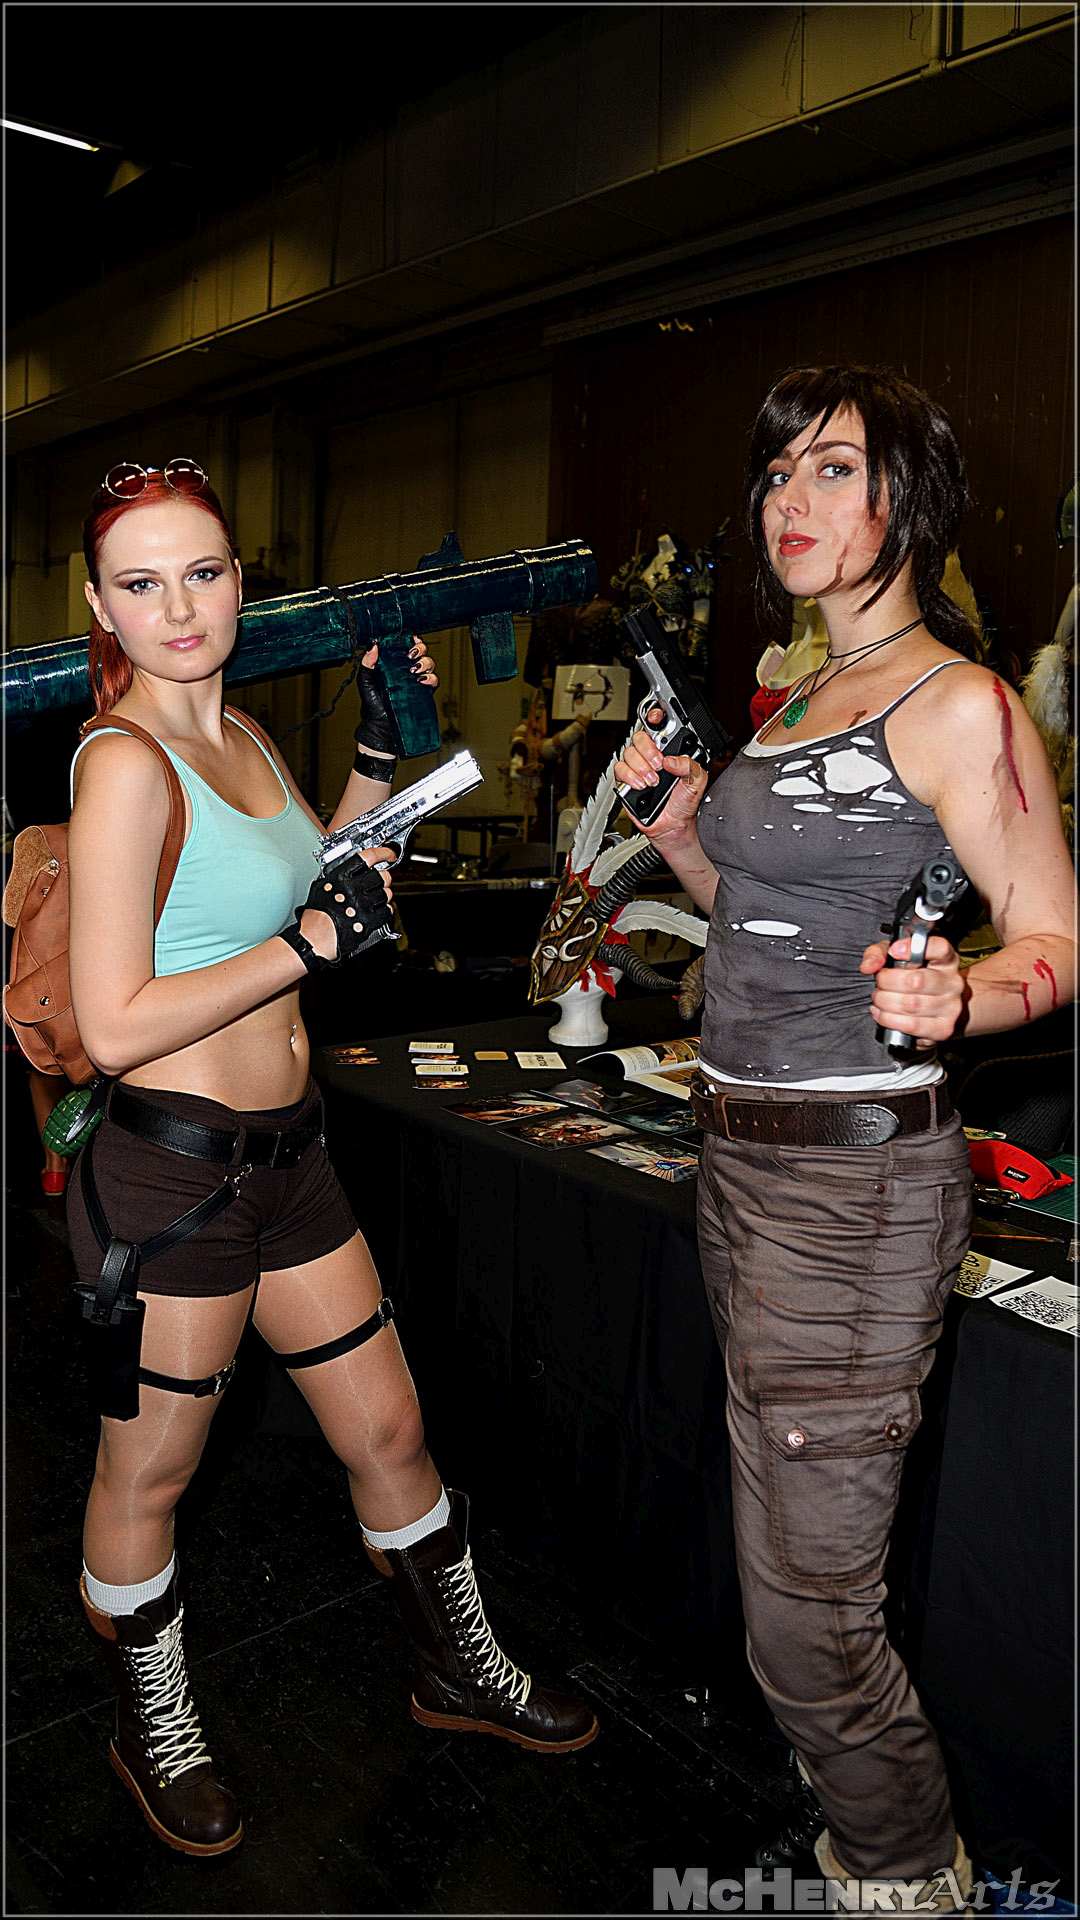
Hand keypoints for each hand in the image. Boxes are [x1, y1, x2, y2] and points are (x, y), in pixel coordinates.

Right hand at [298, 849, 395, 964]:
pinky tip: (376, 912)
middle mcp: (353, 889)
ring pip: (386, 893)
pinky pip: (386, 911)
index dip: (382, 853)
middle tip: (380, 881)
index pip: (367, 857)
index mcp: (341, 878)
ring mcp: (363, 905)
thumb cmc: (315, 916)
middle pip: (381, 875)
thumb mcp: (320, 887)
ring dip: (383, 895)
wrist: (314, 937)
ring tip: (374, 899)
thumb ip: (335, 877)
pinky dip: (384, 911)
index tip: (388, 854)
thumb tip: (344, 871)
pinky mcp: (369, 921)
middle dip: (383, 878)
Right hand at [614, 712, 707, 840]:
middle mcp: (651, 756)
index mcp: (669, 751)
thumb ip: (690, 765)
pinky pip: (620, 770)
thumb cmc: (684, 803)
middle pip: (639, 737)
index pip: (658, 727)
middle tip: (659, 765)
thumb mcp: (698, 780)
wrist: (673, 826)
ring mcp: (637, 768)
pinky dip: (630, 777)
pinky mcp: (626, 781)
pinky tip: (641, 785)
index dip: (655, 716)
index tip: (657, 716)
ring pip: (628, 753)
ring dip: (641, 767)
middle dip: (648, 750)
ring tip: (653, 781)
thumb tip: (672, 760)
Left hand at [859, 935, 966, 1046]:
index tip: (894, 951)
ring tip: (879, 998)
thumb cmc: (916, 979)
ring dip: (885, 1002)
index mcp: (946, 960)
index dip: (913, 948)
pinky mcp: (943, 1028)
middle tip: (879, 983)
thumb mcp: (897, 959)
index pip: (939, 948)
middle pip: (916, 981)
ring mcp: (951, 1007)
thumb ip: (880, 954)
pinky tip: (882, 1013)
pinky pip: (911, 1025)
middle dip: (887, 982)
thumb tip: (869, 966)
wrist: (939, 1009)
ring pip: (911, 1005)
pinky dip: (889, 1020)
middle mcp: (952, 982)